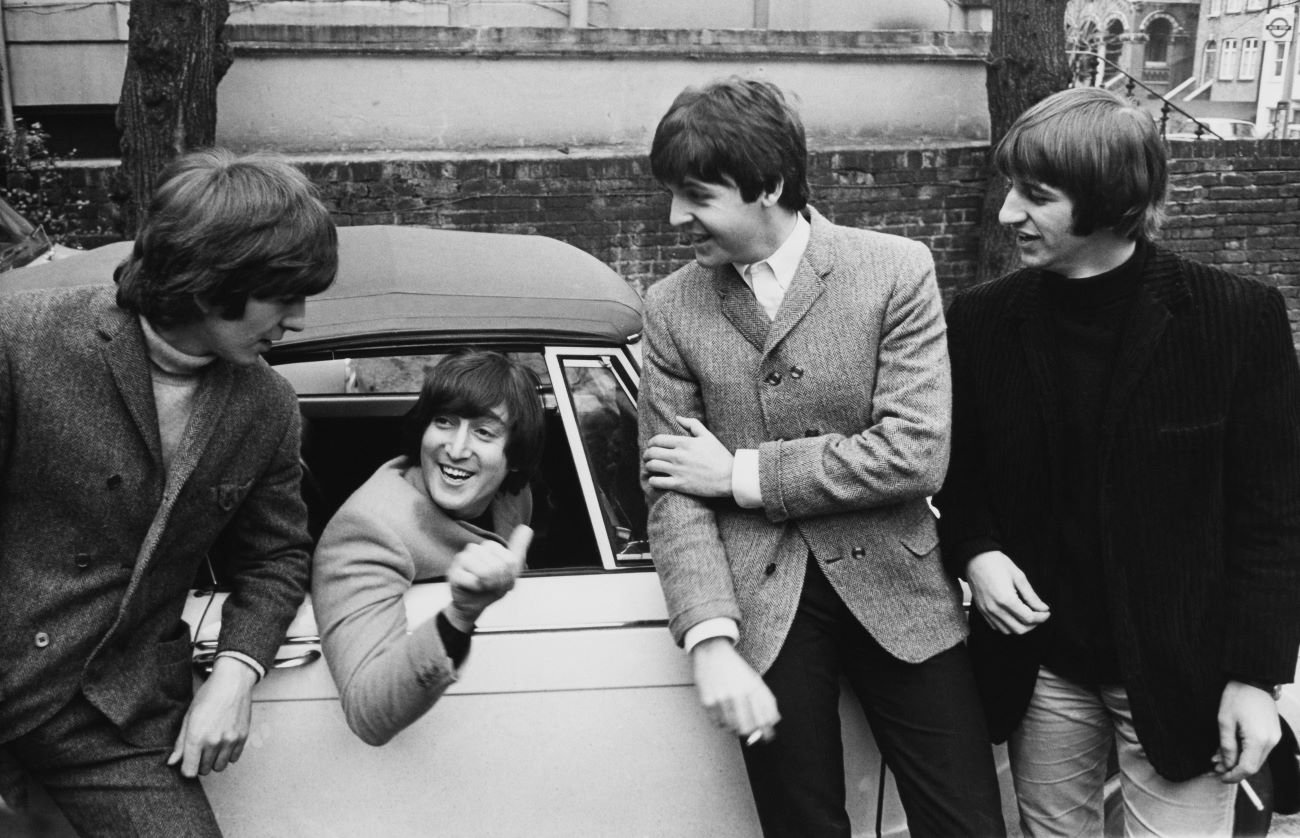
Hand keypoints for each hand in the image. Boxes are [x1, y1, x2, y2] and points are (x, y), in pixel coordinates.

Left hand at [168, 655, 256, 777]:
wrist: (232, 682)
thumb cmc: (208, 696)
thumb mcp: (189, 717)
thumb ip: (181, 743)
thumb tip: (172, 762)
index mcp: (196, 737)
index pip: (189, 771)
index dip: (186, 768)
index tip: (188, 761)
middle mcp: (214, 742)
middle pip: (204, 770)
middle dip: (200, 763)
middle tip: (200, 748)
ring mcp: (230, 740)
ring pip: (219, 767)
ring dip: (214, 760)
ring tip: (213, 746)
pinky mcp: (243, 738)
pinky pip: (234, 759)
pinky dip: (228, 754)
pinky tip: (224, 742)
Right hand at [444, 525, 532, 631]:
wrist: (474, 605)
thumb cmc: (492, 586)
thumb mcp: (511, 570)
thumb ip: (518, 549)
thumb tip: (526, 528)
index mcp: (489, 546)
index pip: (509, 560)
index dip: (508, 575)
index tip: (502, 578)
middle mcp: (474, 548)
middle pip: (497, 566)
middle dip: (498, 581)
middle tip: (491, 584)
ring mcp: (462, 559)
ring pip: (484, 572)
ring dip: (487, 584)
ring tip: (482, 585)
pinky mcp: (453, 572)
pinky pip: (472, 580)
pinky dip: (476, 588)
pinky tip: (472, 587)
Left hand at [643, 416, 733, 497]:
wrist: (730, 477)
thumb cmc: (719, 456)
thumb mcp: (707, 436)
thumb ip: (692, 424)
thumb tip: (677, 417)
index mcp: (684, 442)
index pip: (657, 440)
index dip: (651, 443)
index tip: (651, 446)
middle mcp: (678, 456)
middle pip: (651, 453)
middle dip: (647, 454)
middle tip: (648, 457)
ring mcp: (678, 470)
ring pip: (652, 466)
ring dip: (648, 466)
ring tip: (650, 467)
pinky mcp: (679, 484)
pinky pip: (657, 482)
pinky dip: (652, 480)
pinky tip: (655, 479)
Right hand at [691, 637, 779, 743]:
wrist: (712, 652)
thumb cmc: (735, 668)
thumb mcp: (755, 680)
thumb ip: (767, 700)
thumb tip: (774, 721)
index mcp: (753, 688)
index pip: (763, 720)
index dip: (767, 733)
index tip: (767, 736)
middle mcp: (738, 694)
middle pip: (747, 729)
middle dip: (750, 732)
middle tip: (749, 729)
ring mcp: (721, 699)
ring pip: (732, 728)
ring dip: (735, 727)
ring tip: (734, 716)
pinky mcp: (707, 702)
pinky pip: (717, 723)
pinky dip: (722, 722)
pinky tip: (723, 712)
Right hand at [966, 551, 1049, 634]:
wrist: (976, 559)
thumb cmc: (996, 564)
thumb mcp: (1019, 577)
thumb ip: (1031, 596)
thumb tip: (1042, 608)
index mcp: (1006, 599)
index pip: (1028, 618)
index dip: (1041, 617)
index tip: (1046, 612)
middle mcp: (995, 609)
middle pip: (1019, 629)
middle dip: (1033, 624)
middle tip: (1038, 615)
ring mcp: (987, 611)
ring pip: (1008, 631)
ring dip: (1020, 626)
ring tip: (1026, 616)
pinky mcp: (982, 611)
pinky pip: (996, 626)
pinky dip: (1007, 625)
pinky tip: (1012, 616)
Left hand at [1213, 680, 1280, 782]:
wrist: (1254, 680)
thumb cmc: (1237, 697)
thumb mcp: (1224, 721)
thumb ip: (1226, 746)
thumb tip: (1226, 765)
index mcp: (1259, 739)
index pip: (1248, 768)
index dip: (1234, 775)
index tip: (1220, 776)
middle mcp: (1271, 741)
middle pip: (1253, 766)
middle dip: (1234, 769)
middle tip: (1215, 767)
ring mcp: (1274, 737)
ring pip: (1256, 759)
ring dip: (1239, 761)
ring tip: (1219, 756)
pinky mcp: (1273, 733)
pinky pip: (1260, 749)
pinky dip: (1246, 752)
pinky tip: (1231, 747)